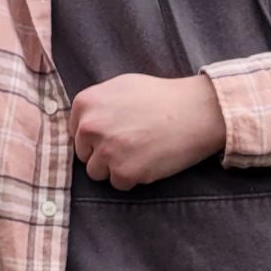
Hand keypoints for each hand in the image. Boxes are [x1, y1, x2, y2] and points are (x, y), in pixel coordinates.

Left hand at [69, 73, 226, 191]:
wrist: (195, 111)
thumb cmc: (160, 97)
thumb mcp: (120, 86)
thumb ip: (96, 105)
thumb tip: (81, 124)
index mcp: (85, 103)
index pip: (75, 133)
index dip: (95, 136)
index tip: (114, 133)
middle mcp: (90, 126)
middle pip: (84, 154)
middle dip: (102, 153)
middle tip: (129, 143)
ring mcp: (106, 150)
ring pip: (97, 172)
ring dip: (114, 168)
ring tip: (138, 152)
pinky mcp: (124, 172)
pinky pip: (118, 184)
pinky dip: (132, 177)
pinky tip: (147, 160)